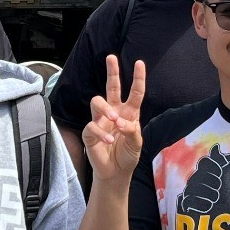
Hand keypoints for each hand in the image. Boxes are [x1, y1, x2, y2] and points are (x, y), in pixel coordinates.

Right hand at [84, 55, 145, 184]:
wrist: (116, 172)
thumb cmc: (128, 155)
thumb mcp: (137, 143)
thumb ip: (132, 131)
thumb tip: (120, 121)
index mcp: (129, 113)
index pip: (134, 93)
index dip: (137, 78)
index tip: (139, 63)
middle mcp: (114, 112)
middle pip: (111, 87)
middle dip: (112, 72)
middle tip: (111, 57)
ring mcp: (100, 121)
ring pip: (97, 101)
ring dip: (105, 108)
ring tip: (114, 119)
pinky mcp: (90, 132)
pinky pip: (92, 126)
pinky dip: (102, 133)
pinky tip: (110, 140)